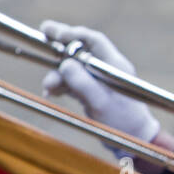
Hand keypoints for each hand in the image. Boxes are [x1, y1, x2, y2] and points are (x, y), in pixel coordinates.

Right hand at [40, 20, 160, 144]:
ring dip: (56, 74)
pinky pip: (69, 81)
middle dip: (60, 44)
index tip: (56, 34)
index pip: (94, 41)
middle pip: (79, 49)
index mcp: (113, 65)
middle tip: (42, 33)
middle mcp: (104, 68)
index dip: (74, 34)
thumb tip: (64, 64)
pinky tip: (50, 93)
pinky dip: (58, 86)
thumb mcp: (101, 102)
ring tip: (48, 86)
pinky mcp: (89, 90)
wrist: (131, 140)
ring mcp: (96, 79)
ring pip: (70, 67)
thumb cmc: (123, 122)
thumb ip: (83, 82)